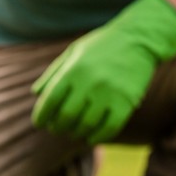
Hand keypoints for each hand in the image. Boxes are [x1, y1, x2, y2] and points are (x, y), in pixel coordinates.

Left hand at [32, 0, 175, 144]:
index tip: (40, 123)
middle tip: (57, 128)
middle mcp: (89, 82)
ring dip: (76, 133)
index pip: (49, 101)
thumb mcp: (74, 52)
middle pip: (66, 117)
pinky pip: (109, 128)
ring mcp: (109, 93)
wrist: (139, 38)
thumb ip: (53, 73)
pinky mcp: (126, 102)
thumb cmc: (101, 45)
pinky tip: (92, 137)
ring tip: (74, 131)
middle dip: (57, 127)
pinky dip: (98, 137)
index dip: (41, 116)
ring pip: (86, 125)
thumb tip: (36, 94)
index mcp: (73, 70)